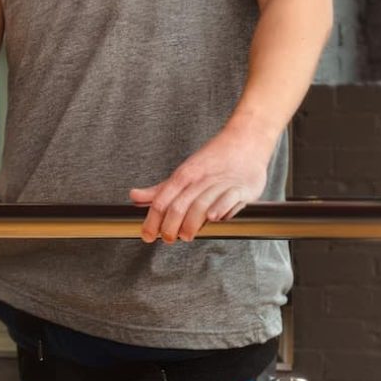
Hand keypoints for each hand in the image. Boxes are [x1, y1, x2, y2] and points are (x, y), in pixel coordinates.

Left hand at [129, 129, 269, 243]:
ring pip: (201, 206)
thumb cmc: (214, 161)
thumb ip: (160, 190)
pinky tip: (213, 218)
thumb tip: (135, 197)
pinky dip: (220, 209)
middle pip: (179, 206)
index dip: (151, 221)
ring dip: (191, 224)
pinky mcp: (241, 188)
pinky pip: (229, 199)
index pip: (162, 201)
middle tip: (168, 238)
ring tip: (187, 235)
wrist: (245, 141)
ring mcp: (220, 183)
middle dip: (170, 227)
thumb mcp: (183, 173)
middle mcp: (200, 180)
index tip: (147, 235)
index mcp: (184, 176)